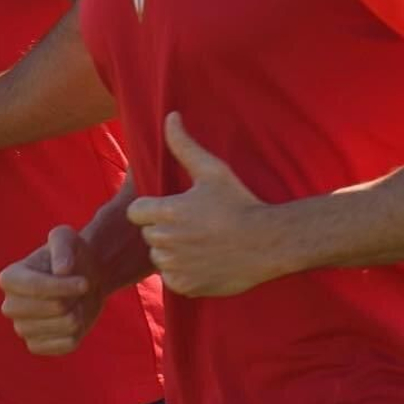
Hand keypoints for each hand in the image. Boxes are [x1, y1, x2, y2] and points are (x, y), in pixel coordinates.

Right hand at [0, 226, 106, 355]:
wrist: (82, 278)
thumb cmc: (71, 254)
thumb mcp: (66, 238)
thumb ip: (62, 248)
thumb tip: (61, 270)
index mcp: (10, 278)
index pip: (34, 287)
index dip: (63, 286)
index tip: (84, 282)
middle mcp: (10, 305)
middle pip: (51, 309)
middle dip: (73, 298)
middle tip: (79, 289)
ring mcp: (22, 328)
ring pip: (63, 326)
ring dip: (79, 312)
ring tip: (76, 302)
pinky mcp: (37, 345)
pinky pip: (66, 344)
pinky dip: (79, 331)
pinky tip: (74, 318)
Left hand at [126, 113, 282, 297]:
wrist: (267, 243)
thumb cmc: (239, 203)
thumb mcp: (212, 170)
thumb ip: (184, 145)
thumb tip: (170, 117)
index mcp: (167, 212)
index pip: (135, 212)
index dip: (151, 208)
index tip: (172, 207)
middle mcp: (166, 241)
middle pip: (149, 234)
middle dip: (163, 228)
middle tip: (191, 223)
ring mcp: (175, 266)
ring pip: (159, 257)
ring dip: (171, 251)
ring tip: (199, 241)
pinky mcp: (185, 286)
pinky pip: (172, 278)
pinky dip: (182, 272)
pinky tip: (203, 260)